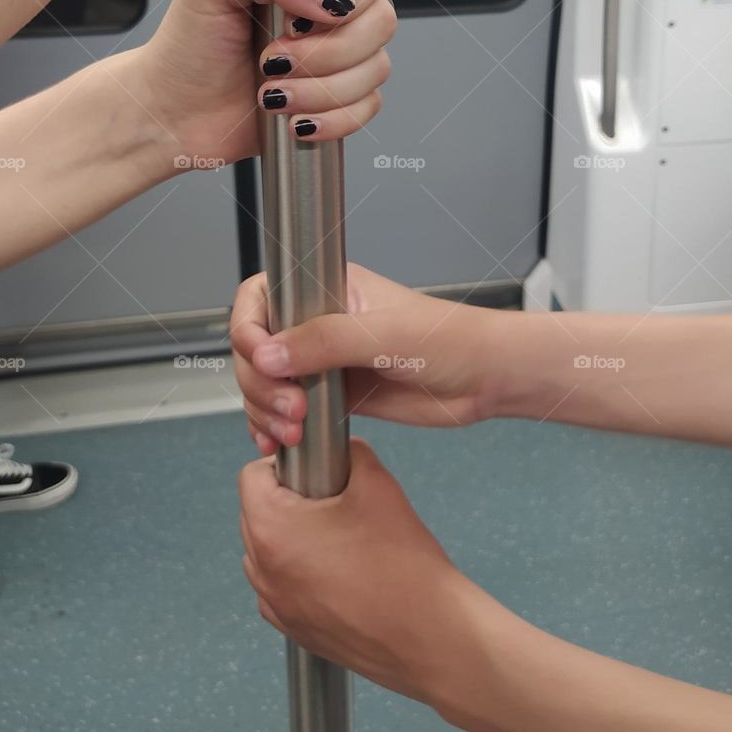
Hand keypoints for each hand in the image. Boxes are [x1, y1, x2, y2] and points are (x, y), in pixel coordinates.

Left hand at [132, 0, 394, 168]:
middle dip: (326, 51)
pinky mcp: (340, 99)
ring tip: (271, 92)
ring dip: (320, 88)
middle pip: (382, 20)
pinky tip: (292, 118)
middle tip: (271, 58)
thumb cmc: (188, 42)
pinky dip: (331, 118)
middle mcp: (332, 9)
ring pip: (376, 68)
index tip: (296, 19)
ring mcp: (341, 56)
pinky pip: (367, 108)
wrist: (173, 110)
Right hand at [232, 263, 493, 454]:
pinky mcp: (332, 395)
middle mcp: (318, 321)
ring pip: (265, 382)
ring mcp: (323, 360)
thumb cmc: (447, 338)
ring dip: (264, 409)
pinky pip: (285, 409)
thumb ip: (323, 342)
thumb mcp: (384, 336)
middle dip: (260, 382)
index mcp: (327, 288)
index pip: (261, 296)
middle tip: (292, 408)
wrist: (484, 378)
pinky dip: (273, 427)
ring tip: (292, 431)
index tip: (259, 358)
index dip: (247, 327)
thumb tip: (265, 355)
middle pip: (255, 347)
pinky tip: (277, 443)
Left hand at [239, 438, 470, 704]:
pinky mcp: (293, 629)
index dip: (283, 463)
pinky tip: (340, 569)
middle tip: (331, 498)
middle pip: (255, 513)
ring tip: (338, 535)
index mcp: (273, 530)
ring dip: (292, 536)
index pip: (251, 476)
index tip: (312, 468)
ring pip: (267, 551)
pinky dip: (300, 573)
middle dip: (288, 498)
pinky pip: (281, 587)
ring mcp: (276, 606)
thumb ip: (351, 454)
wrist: (429, 634)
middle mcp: (264, 571)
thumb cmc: (402, 566)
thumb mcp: (377, 484)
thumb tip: (343, 450)